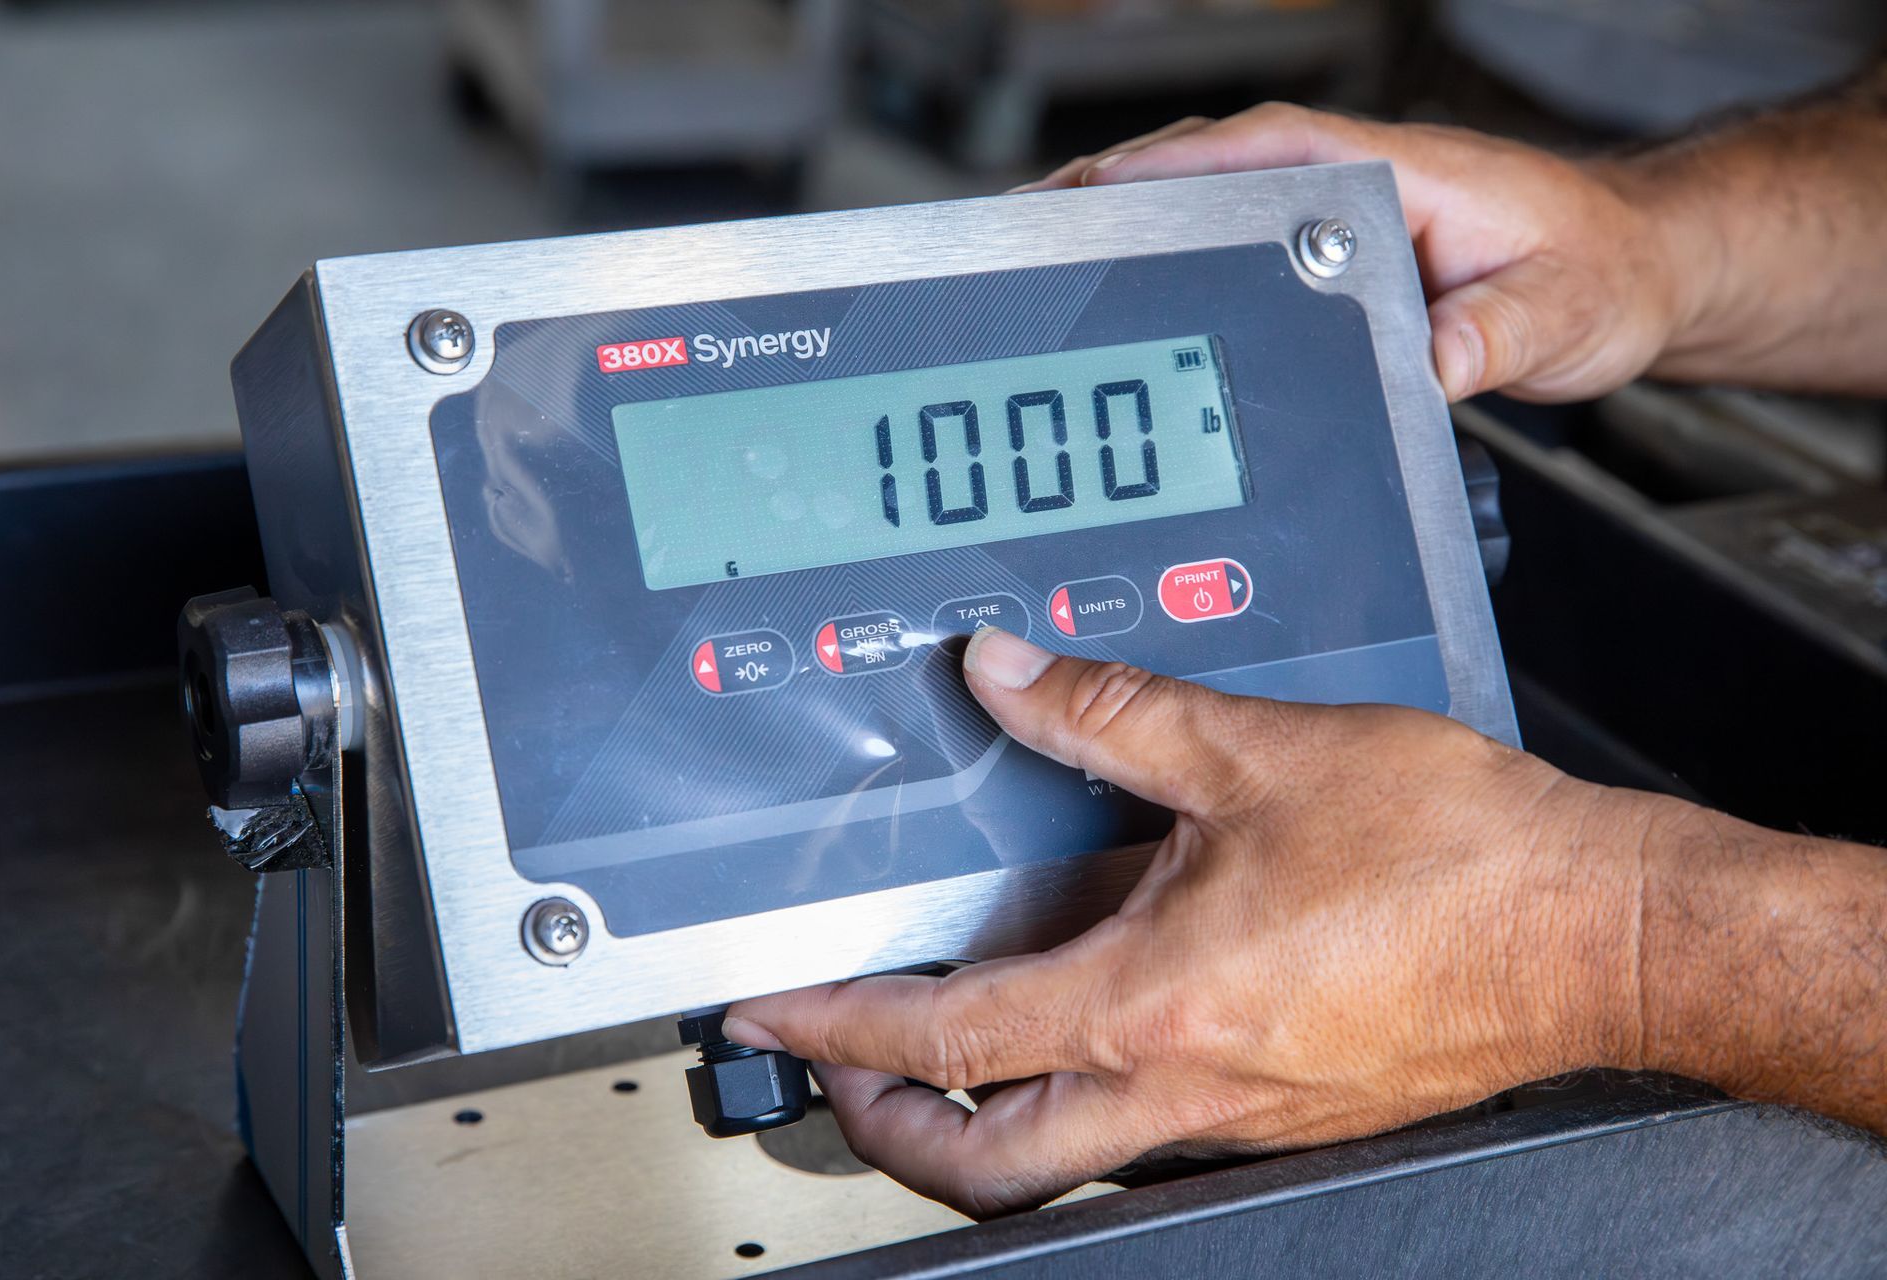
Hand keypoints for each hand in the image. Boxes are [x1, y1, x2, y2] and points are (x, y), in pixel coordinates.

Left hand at [726, 627, 1653, 1217]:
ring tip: (960, 1020)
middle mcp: (1183, 1085)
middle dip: (890, 1124)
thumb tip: (1006, 673)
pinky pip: (1150, 1118)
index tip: (774, 1016)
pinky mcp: (1290, 1106)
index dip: (833, 1027)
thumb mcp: (1257, 750)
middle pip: (986, 1160)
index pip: (941, 1038)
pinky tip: (1108, 988)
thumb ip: (1107, 708)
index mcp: (1151, 1001)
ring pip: (1066, 1151)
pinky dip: (1088, 1073)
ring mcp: (1238, 1113)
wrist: (1595, 929)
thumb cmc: (1459, 860)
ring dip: (986, 1104)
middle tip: (846, 1067)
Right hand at [1013, 105, 1701, 403]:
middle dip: (1104, 198)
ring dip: (1121, 227)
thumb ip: (1496, 332)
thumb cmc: (1598, 276)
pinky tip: (1118, 298)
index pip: (1255, 153)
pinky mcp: (1324, 255)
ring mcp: (1329, 217)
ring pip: (1201, 205)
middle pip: (1198, 172)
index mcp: (1389, 175)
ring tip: (1039, 270)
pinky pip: (1223, 242)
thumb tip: (1433, 358)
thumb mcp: (1560, 312)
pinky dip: (1162, 257)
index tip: (1090, 198)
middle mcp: (1347, 185)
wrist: (1631, 275)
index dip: (1164, 173)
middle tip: (1020, 240)